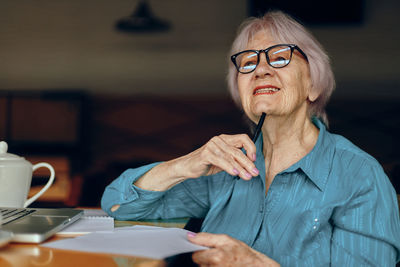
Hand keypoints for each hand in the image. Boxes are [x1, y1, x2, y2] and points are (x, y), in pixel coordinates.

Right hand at [134, 134, 258, 191]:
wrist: (187, 167)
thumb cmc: (207, 164)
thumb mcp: (224, 160)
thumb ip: (235, 159)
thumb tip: (252, 165)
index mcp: (224, 139)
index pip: (243, 138)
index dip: (251, 148)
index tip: (254, 159)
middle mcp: (219, 140)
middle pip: (238, 150)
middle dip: (248, 163)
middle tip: (255, 172)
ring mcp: (212, 146)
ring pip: (231, 157)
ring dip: (242, 168)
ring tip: (248, 177)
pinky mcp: (206, 154)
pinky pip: (221, 161)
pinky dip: (229, 167)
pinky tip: (235, 173)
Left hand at [188, 232, 279, 266]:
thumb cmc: (244, 254)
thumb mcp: (226, 240)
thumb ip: (206, 237)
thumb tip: (190, 237)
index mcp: (216, 256)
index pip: (195, 256)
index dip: (201, 252)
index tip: (208, 250)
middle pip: (199, 264)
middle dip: (206, 259)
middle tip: (218, 256)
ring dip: (210, 266)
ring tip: (223, 263)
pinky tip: (223, 266)